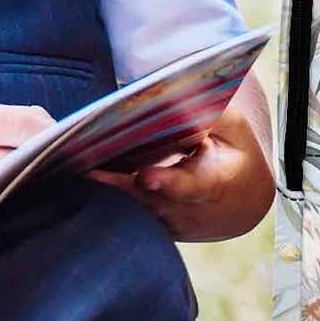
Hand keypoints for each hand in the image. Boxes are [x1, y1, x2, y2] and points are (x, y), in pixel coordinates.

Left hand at [87, 74, 274, 241]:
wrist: (241, 204)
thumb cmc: (236, 157)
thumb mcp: (235, 131)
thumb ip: (213, 113)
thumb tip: (180, 92)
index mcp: (213, 184)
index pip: (189, 186)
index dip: (168, 183)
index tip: (147, 176)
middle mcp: (188, 210)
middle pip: (150, 201)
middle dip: (120, 187)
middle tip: (88, 171)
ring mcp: (169, 223)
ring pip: (135, 212)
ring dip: (107, 193)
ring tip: (77, 170)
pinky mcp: (154, 228)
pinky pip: (128, 215)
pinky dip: (108, 199)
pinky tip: (83, 178)